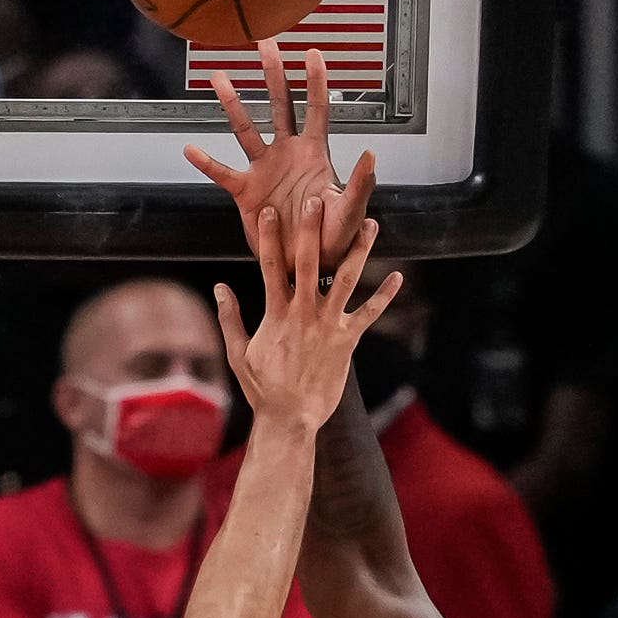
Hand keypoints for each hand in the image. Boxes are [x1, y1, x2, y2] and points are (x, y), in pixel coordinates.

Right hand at [186, 42, 378, 266]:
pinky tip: (190, 149)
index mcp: (315, 154)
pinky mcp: (246, 192)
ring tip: (219, 78)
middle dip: (274, 75)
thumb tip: (372, 153)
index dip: (316, 82)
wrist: (306, 264)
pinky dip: (207, 162)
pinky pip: (223, 172)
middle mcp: (287, 154)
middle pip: (280, 106)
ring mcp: (264, 169)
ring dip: (233, 104)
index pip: (317, 110)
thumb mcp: (351, 212)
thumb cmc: (333, 237)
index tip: (313, 53)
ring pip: (246, 130)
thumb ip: (360, 184)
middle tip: (265, 43)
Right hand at [214, 203, 403, 434]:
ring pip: (345, 280)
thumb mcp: (239, 353)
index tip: (269, 210)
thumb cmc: (263, 388)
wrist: (290, 418)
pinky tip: (398, 276)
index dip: (269, 237)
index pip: (269, 267)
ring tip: (370, 225)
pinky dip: (384, 296)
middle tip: (316, 200)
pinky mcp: (347, 341)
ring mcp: (328, 325)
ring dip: (359, 251)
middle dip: (311, 230)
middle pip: (307, 263)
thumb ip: (230, 317)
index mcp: (275, 314)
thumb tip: (219, 287)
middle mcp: (303, 314)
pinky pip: (369, 314)